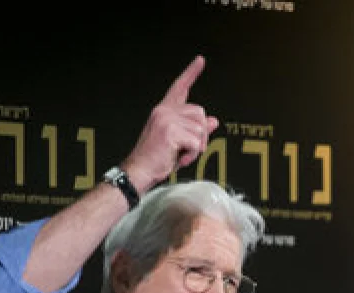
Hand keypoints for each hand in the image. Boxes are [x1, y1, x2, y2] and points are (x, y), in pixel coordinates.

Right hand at [122, 55, 219, 190]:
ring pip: (201, 130)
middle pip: (201, 114)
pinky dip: (192, 155)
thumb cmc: (156, 158)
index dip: (191, 73)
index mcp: (164, 111)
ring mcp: (166, 119)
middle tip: (186, 147)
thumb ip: (196, 130)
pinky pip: (196, 143)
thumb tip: (213, 121)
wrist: (139, 170)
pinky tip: (179, 157)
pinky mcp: (170, 131)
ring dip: (196, 147)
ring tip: (180, 153)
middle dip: (200, 134)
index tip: (200, 60)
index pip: (180, 87)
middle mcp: (164, 111)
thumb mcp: (180, 142)